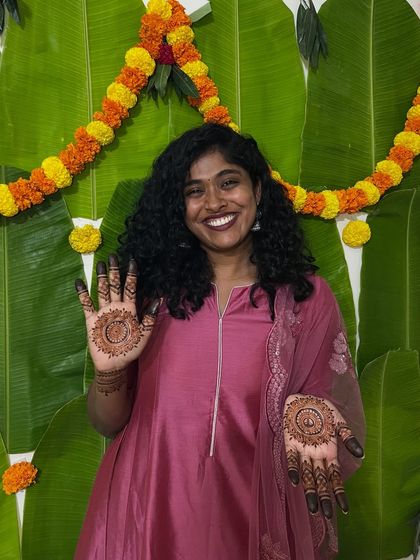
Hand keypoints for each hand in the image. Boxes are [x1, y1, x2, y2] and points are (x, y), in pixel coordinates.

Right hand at [75, 255, 158, 386]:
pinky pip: (86, 304)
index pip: (131, 288)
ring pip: (102, 290)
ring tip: (100, 264)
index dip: (132, 275)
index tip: (132, 260)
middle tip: (113, 255)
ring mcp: (103, 312)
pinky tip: (79, 282)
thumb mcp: (144, 334)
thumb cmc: (130, 350)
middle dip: (115, 271)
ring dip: (101, 278)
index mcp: (130, 309)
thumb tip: (160, 298)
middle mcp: (116, 307)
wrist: (113, 365)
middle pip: (115, 285)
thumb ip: (150, 317)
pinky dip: (83, 293)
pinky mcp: (92, 319)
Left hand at [283, 394, 363, 518]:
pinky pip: (291, 459)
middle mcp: (316, 455)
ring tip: (312, 509)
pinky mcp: (290, 443)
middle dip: (324, 498)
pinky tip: (295, 481)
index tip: (344, 509)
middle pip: (321, 480)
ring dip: (309, 491)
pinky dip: (293, 469)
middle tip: (326, 515)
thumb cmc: (322, 408)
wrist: (304, 396)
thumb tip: (360, 454)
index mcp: (329, 451)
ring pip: (307, 475)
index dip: (339, 492)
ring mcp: (303, 450)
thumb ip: (347, 436)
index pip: (335, 477)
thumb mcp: (338, 420)